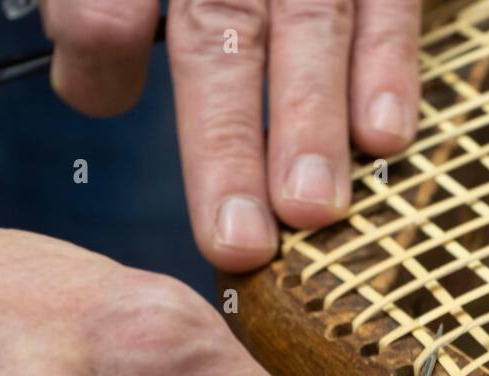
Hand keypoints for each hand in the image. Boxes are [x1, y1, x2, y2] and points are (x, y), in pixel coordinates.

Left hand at [39, 0, 421, 269]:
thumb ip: (100, 17)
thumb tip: (97, 92)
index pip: (114, 0)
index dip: (104, 40)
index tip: (105, 102)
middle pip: (221, 32)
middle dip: (226, 141)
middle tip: (239, 239)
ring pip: (311, 26)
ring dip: (309, 123)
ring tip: (309, 208)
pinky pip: (390, 9)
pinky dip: (388, 71)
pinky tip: (385, 137)